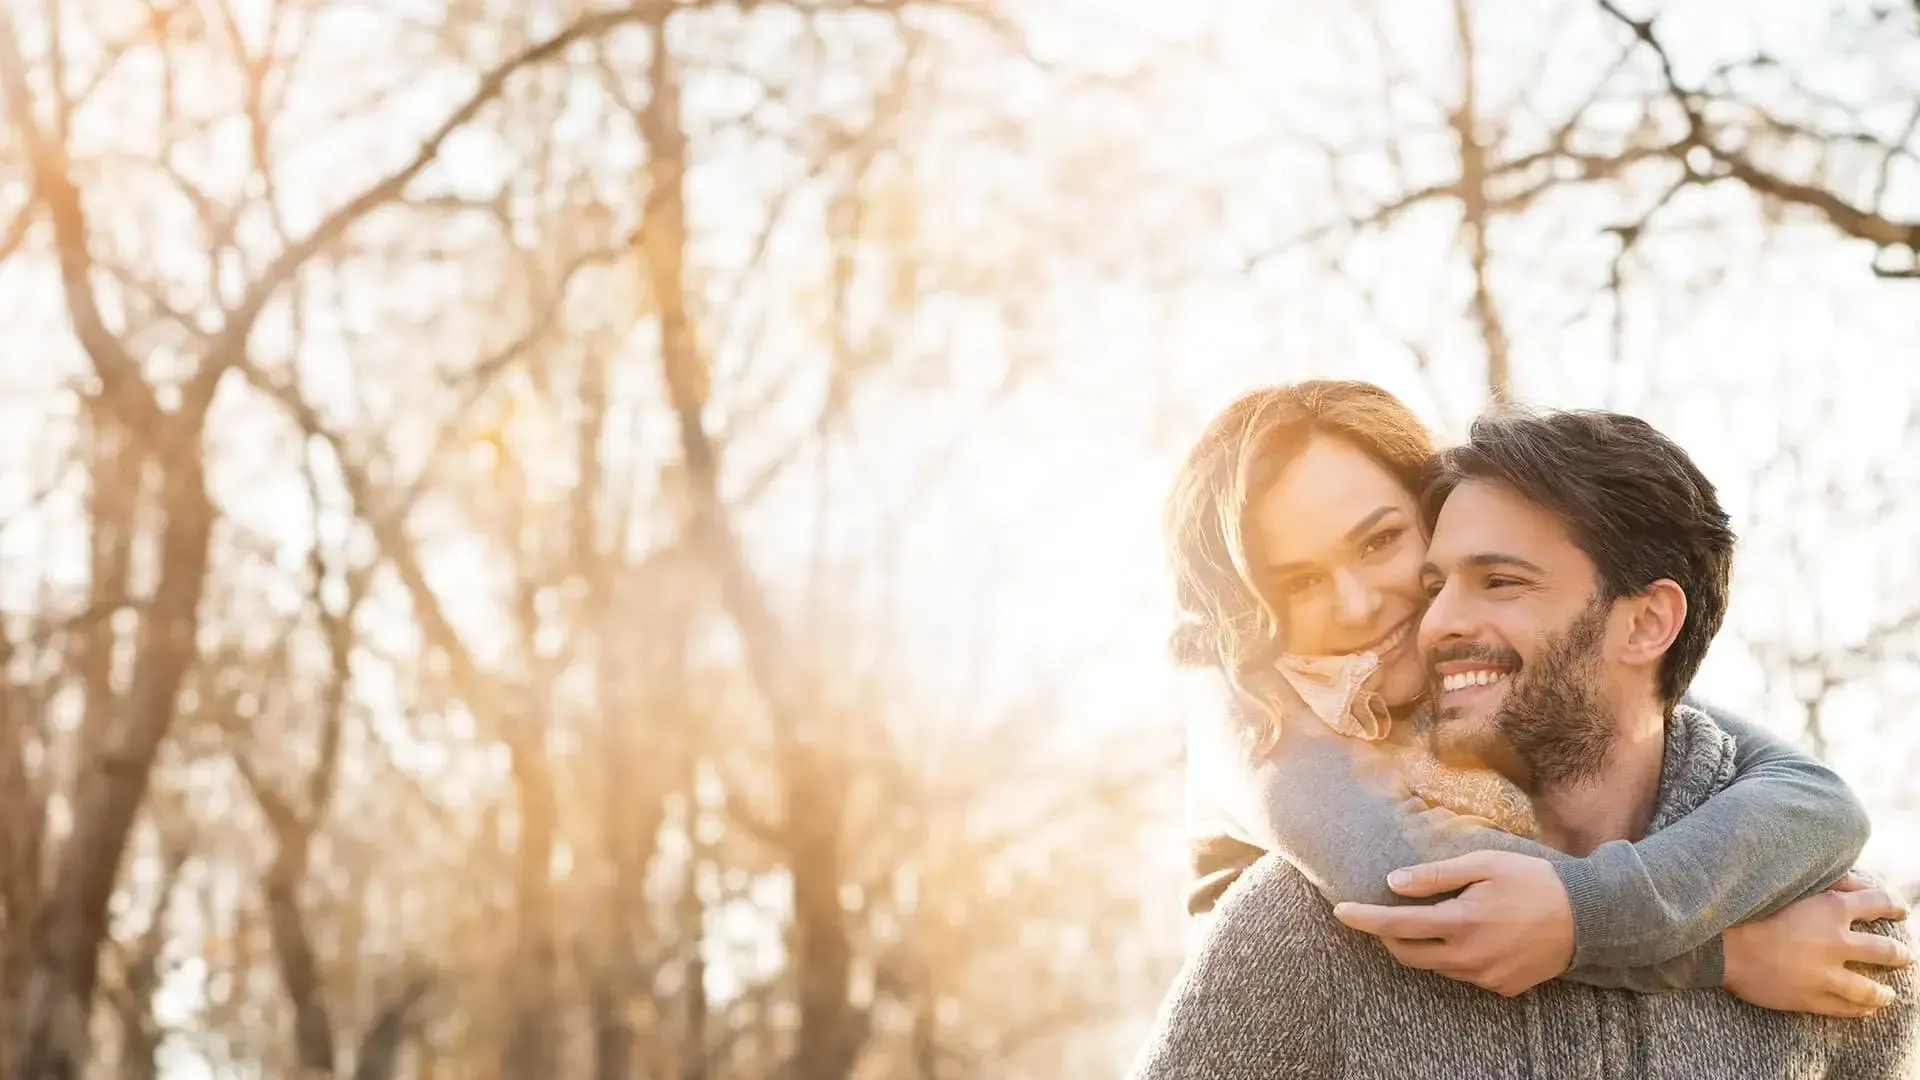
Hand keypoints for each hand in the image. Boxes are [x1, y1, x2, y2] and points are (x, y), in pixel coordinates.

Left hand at [1331, 850, 1572, 996]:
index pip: (1395, 925)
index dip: (1363, 919)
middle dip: (1388, 936)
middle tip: (1386, 914)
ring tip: (1442, 918)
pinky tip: (1477, 935)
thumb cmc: (1533, 881)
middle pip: (1407, 954)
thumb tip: (1393, 882)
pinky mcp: (1500, 988)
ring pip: (1435, 965)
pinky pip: (1464, 974)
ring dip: (1426, 945)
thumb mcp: (1484, 864)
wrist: (1589, 917)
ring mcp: (1484, 977)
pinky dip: (1456, 956)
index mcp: (1460, 922)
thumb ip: (1435, 875)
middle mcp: (1468, 957)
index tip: (1340, 912)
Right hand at [1722, 872, 1912, 1017]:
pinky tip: (1865, 1009)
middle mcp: (1836, 941)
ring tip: (1888, 994)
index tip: (1900, 910)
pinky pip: (1848, 1009)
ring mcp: (1826, 974)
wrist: (1720, 946)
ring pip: (1872, 989)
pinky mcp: (1812, 998)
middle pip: (1886, 951)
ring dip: (1884, 992)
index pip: (1878, 902)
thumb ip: (1828, 881)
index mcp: (1831, 908)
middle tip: (1904, 957)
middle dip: (1899, 955)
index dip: (1893, 905)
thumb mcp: (1790, 885)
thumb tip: (1858, 883)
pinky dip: (1861, 1009)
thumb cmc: (1750, 910)